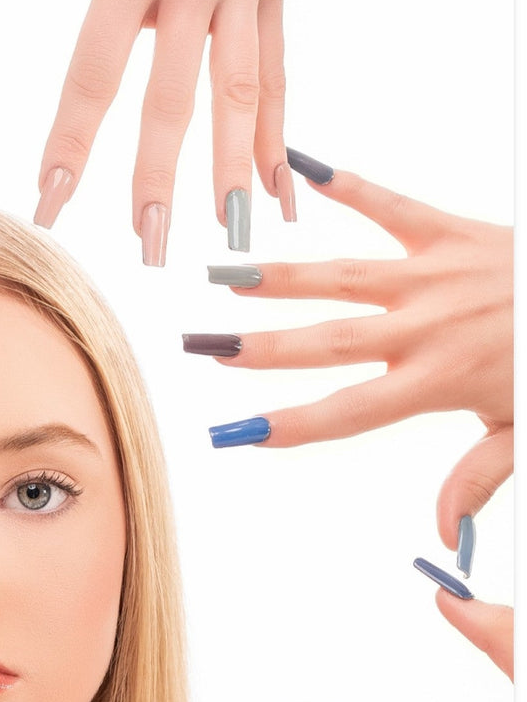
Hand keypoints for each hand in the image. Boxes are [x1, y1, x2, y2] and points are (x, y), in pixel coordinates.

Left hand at [0, 0, 285, 261]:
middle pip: (174, 97)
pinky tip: (279, 193)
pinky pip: (279, 72)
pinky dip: (280, 134)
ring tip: (228, 235)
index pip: (94, 71)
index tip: (51, 202)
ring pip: (242, 91)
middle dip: (159, 178)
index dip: (73, 140)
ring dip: (235, 169)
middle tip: (149, 248)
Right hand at [199, 162, 512, 555]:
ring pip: (342, 277)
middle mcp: (425, 327)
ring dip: (280, 278)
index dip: (293, 425)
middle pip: (327, 343)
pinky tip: (303, 168)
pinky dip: (350, 185)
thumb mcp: (522, 431)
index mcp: (438, 381)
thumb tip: (442, 533)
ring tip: (226, 277)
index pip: (350, 412)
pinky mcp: (451, 232)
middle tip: (206, 349)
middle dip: (261, 349)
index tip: (242, 433)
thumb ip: (477, 478)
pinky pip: (392, 204)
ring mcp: (433, 275)